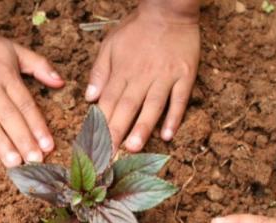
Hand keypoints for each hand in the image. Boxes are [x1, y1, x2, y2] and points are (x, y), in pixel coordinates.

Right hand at [0, 21, 63, 166]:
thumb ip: (39, 65)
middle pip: (9, 117)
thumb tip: (61, 82)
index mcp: (7, 76)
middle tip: (34, 161)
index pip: (26, 105)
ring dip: (0, 143)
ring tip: (13, 162)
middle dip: (23, 140)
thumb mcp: (14, 49)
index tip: (48, 146)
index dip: (38, 126)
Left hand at [86, 2, 199, 151]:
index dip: (100, 124)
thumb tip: (90, 98)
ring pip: (152, 106)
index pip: (108, 101)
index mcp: (122, 71)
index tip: (94, 145)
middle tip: (109, 156)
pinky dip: (174, 117)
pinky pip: (179, 99)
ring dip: (142, 128)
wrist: (168, 10)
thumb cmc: (137, 29)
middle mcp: (142, 76)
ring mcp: (165, 76)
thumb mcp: (110, 44)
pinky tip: (169, 134)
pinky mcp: (185, 75)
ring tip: (133, 147)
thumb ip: (100, 71)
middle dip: (117, 132)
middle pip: (127, 107)